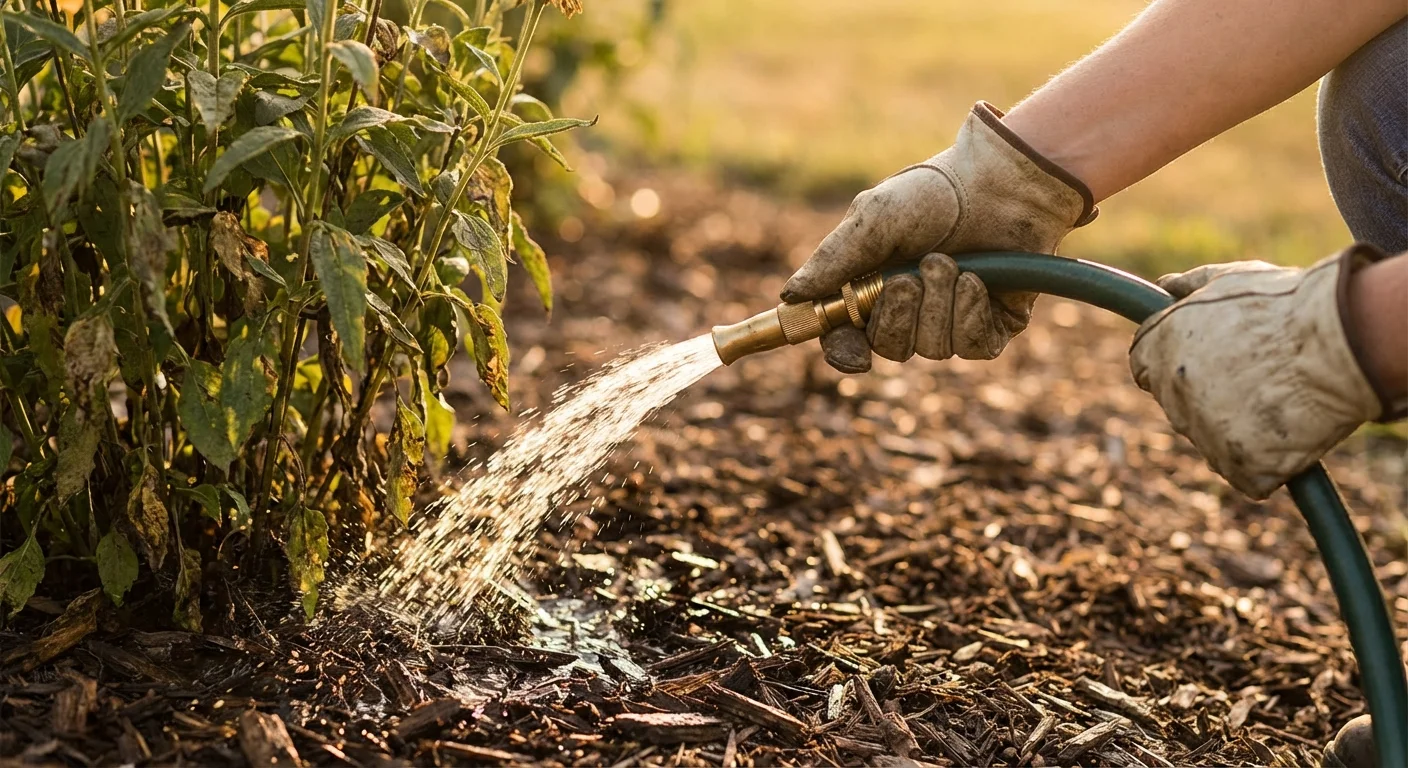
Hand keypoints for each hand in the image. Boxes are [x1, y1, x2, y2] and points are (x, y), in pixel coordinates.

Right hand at [782, 101, 1095, 372]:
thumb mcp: (873, 218)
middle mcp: (910, 310)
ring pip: (933, 348)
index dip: (846, 352)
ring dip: (938, 304)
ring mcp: (951, 320)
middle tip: (908, 278)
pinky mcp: (992, 325)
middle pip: (889, 348)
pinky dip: (970, 311)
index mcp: (872, 287)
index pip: (847, 338)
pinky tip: (977, 280)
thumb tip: (790, 294)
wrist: (1003, 181)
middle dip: (897, 315)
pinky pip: (974, 346)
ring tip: (950, 262)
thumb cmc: (934, 193)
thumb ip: (834, 259)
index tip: (854, 355)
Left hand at [1129, 246, 1390, 499]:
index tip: (1205, 361)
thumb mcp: (1233, 280)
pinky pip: (1242, 471)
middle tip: (1255, 376)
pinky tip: (1287, 431)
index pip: (1143, 365)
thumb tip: (1164, 287)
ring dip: (1235, 426)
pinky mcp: (1236, 464)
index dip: (1172, 363)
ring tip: (1278, 397)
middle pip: (1176, 403)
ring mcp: (1202, 430)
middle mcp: (1172, 390)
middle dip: (1205, 393)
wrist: (1342, 341)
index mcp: (1161, 346)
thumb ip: (1191, 285)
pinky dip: (1262, 460)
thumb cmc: (1288, 305)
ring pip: (1209, 437)